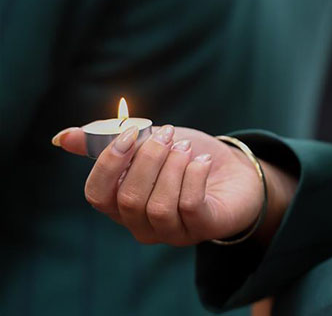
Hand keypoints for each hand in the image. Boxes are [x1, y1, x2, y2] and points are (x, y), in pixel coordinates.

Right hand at [52, 126, 296, 245]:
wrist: (236, 170)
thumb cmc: (187, 156)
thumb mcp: (149, 141)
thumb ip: (109, 140)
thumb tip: (62, 138)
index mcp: (122, 205)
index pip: (97, 195)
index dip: (109, 162)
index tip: (132, 131)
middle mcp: (142, 225)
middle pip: (128, 199)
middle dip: (149, 158)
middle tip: (169, 134)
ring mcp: (172, 232)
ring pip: (158, 205)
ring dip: (173, 167)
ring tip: (186, 148)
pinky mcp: (202, 229)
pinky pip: (189, 206)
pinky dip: (194, 176)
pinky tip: (203, 162)